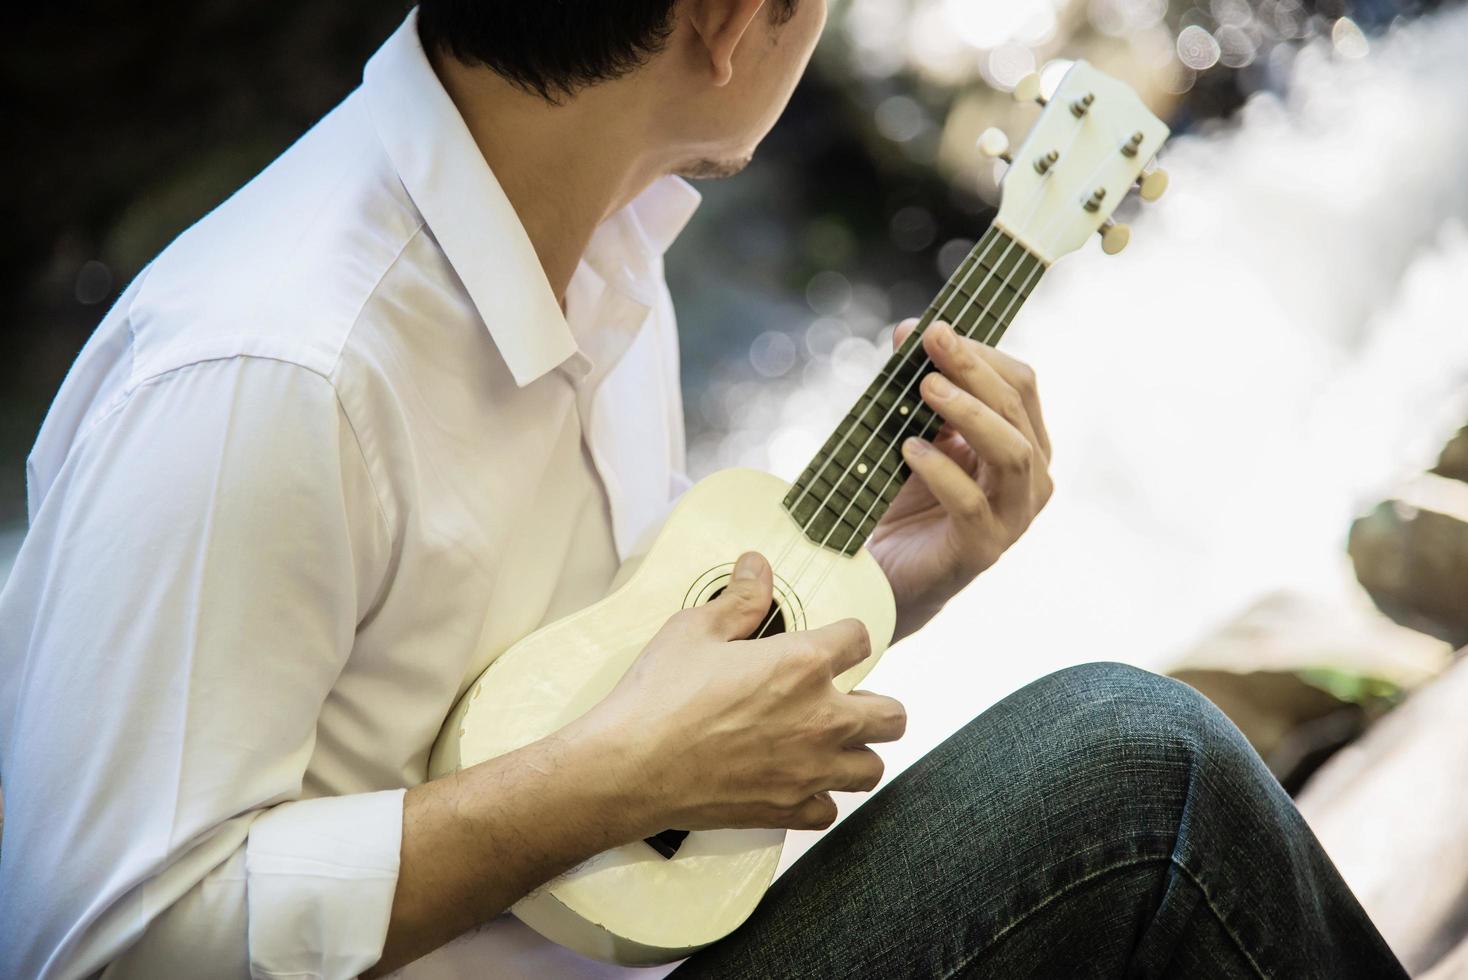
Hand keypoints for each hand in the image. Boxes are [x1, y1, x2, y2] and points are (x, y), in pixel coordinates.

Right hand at [572, 551, 906, 839]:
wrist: (630, 767)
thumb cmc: (659, 694)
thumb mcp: (695, 630)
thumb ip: (739, 600)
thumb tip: (758, 566)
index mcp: (803, 664)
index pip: (859, 639)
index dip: (844, 637)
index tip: (830, 644)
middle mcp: (820, 718)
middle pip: (893, 715)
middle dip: (876, 703)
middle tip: (844, 700)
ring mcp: (809, 769)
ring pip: (873, 769)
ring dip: (857, 754)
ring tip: (830, 744)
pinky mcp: (788, 810)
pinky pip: (829, 810)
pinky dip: (818, 798)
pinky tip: (796, 782)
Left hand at [869, 319, 1052, 639]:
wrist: (884, 573)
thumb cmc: (906, 499)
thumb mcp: (913, 432)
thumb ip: (916, 388)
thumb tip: (909, 331)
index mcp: (1023, 441)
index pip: (1020, 384)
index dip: (980, 352)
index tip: (932, 330)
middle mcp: (1030, 477)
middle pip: (1017, 410)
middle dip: (974, 370)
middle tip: (932, 343)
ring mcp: (1013, 516)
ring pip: (1014, 454)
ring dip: (970, 415)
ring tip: (925, 391)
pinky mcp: (983, 549)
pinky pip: (973, 504)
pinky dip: (942, 472)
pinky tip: (910, 450)